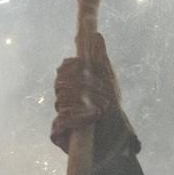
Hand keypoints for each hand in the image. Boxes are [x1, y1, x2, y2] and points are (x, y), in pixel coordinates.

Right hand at [51, 33, 137, 159]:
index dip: (77, 68)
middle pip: (63, 83)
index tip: (91, 71)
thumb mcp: (109, 82)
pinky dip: (78, 117)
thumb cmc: (109, 109)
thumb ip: (100, 60)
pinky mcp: (58, 134)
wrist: (114, 138)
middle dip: (86, 86)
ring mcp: (60, 115)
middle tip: (104, 93)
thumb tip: (96, 35)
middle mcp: (63, 98)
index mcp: (71, 83)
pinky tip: (92, 117)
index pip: (65, 68)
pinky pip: (62, 120)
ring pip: (63, 100)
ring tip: (102, 109)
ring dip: (87, 103)